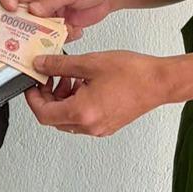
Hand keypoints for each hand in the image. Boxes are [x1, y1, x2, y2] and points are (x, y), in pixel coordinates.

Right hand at [18, 0, 124, 29]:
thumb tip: (33, 10)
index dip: (22, 13)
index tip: (29, 23)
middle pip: (26, 18)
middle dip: (39, 28)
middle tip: (50, 31)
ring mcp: (46, 11)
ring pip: (39, 30)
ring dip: (53, 33)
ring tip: (68, 27)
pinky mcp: (56, 23)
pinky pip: (52, 36)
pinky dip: (63, 36)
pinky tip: (75, 28)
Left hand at [25, 50, 172, 136]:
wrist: (159, 82)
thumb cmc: (132, 73)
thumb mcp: (89, 62)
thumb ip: (60, 66)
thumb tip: (41, 65)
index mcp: (82, 112)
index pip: (43, 114)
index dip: (33, 98)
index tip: (32, 84)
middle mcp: (89, 126)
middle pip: (54, 118)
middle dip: (48, 97)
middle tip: (49, 77)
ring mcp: (100, 128)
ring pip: (68, 119)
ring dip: (62, 99)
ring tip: (69, 77)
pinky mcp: (108, 125)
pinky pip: (83, 119)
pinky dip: (76, 103)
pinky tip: (83, 84)